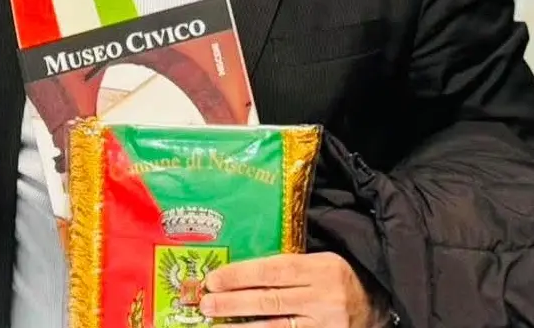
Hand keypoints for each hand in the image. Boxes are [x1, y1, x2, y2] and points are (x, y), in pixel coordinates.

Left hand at [199, 252, 382, 327]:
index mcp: (321, 268)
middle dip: (234, 303)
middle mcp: (325, 297)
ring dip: (242, 327)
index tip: (213, 279)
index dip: (240, 276)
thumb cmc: (334, 278)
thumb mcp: (317, 262)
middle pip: (271, 301)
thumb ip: (284, 267)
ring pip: (276, 327)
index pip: (273, 271)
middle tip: (206, 303)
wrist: (376, 303)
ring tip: (216, 324)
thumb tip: (234, 272)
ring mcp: (327, 324)